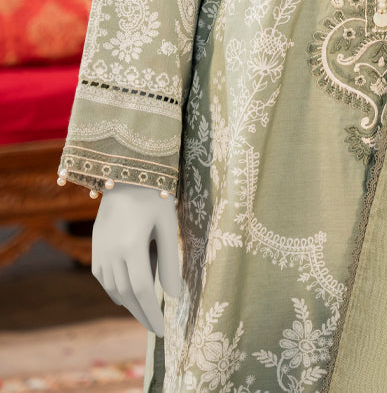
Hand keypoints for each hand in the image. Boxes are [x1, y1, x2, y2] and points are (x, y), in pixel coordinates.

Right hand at [91, 182, 181, 335]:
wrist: (126, 172)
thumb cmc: (154, 195)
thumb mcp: (167, 225)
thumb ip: (171, 261)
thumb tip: (175, 295)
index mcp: (132, 246)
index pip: (143, 290)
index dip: (153, 312)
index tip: (162, 329)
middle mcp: (111, 251)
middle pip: (127, 293)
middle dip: (141, 313)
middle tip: (155, 328)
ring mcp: (100, 249)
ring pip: (113, 287)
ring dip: (129, 303)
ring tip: (145, 312)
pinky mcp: (95, 245)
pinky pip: (103, 276)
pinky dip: (115, 289)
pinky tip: (127, 293)